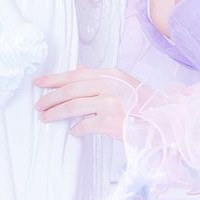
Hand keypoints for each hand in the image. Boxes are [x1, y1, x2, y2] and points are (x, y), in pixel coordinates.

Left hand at [32, 65, 150, 141]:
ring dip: (56, 113)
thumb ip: (100, 77)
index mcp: (110, 74)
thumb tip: (78, 68)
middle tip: (38, 105)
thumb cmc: (143, 104)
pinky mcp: (109, 121)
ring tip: (46, 118)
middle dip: (50, 98)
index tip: (39, 83)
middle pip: (70, 90)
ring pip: (72, 106)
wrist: (161, 120)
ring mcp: (109, 103)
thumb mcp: (123, 83)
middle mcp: (108, 85)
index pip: (75, 74)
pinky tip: (73, 131)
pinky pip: (84, 125)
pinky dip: (76, 129)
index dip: (54, 79)